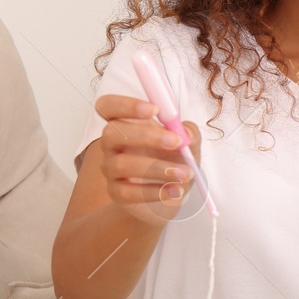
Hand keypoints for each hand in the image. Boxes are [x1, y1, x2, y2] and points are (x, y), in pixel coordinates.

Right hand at [82, 94, 202, 227]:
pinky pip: (128, 192)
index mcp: (127, 123)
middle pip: (111, 132)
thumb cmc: (174, 160)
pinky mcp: (116, 193)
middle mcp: (113, 144)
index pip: (108, 106)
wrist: (170, 193)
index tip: (155, 109)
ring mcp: (111, 169)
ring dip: (157, 167)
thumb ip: (189, 133)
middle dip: (145, 135)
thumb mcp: (187, 144)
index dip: (125, 104)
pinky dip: (155, 191)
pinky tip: (175, 190)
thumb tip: (187, 132)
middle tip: (177, 141)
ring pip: (121, 164)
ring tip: (185, 173)